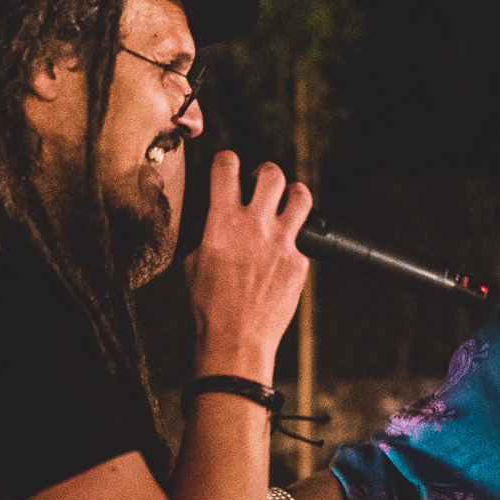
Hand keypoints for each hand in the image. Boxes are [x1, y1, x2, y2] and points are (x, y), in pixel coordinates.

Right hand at [187, 152, 310, 384]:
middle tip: (260, 186)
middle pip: (271, 174)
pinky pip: (303, 236)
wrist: (236, 338)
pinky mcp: (300, 261)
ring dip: (292, 194)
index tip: (228, 165)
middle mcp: (255, 226)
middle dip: (265, 174)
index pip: (227, 168)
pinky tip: (283, 248)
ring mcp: (282, 242)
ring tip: (284, 203)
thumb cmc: (210, 306)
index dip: (227, 160)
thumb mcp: (195, 261)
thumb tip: (217, 220)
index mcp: (222, 222)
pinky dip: (294, 236)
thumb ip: (209, 233)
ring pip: (300, 195)